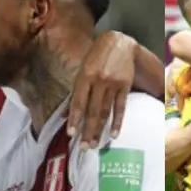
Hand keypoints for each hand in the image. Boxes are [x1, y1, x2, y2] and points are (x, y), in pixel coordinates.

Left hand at [65, 31, 136, 149]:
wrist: (119, 42)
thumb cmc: (96, 57)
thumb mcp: (82, 70)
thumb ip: (75, 92)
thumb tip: (65, 114)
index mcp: (85, 76)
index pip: (78, 102)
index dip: (74, 119)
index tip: (71, 134)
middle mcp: (98, 81)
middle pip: (92, 110)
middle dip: (87, 130)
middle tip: (84, 148)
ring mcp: (113, 84)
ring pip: (105, 111)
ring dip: (100, 130)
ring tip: (96, 144)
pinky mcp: (125, 86)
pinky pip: (120, 107)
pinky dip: (117, 122)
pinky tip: (114, 134)